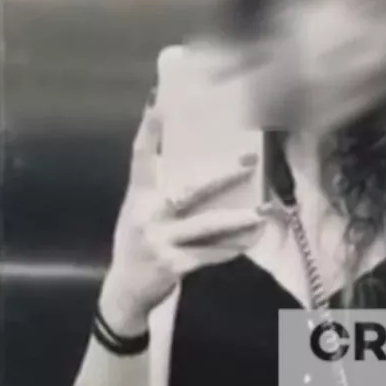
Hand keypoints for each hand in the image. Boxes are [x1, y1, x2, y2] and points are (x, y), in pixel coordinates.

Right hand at [98, 98, 267, 334]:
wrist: (126, 288)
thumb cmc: (138, 239)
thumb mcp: (139, 207)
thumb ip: (158, 181)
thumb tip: (179, 146)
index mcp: (139, 194)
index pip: (141, 154)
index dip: (150, 127)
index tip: (160, 98)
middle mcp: (147, 214)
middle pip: (185, 190)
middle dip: (219, 176)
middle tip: (249, 161)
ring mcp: (160, 240)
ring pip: (203, 226)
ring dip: (234, 219)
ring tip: (260, 210)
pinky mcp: (173, 264)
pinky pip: (209, 254)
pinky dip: (231, 248)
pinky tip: (252, 239)